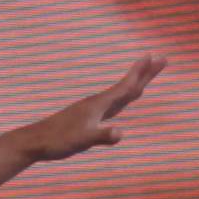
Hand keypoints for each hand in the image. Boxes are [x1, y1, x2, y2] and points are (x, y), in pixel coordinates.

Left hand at [11, 53, 166, 167]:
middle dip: (145, 72)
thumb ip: (102, 136)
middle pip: (127, 85)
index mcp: (99, 105)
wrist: (36, 142)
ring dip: (136, 82)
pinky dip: (124, 96)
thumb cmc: (59, 141)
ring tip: (147, 74)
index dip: (140, 73)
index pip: (125, 87)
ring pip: (121, 93)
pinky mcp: (89, 116)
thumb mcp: (83, 141)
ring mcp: (93, 109)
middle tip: (162, 58)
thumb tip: (120, 133)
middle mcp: (97, 103)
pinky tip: (124, 99)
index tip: (153, 56)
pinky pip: (113, 103)